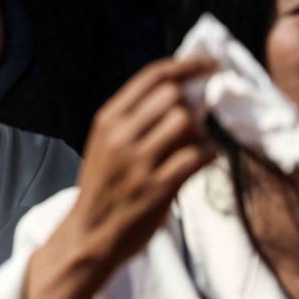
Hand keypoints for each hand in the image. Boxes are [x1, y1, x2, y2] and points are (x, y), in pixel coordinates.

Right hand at [66, 57, 216, 261]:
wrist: (89, 235)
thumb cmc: (103, 186)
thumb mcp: (105, 144)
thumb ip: (134, 120)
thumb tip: (182, 93)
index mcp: (107, 120)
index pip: (151, 77)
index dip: (186, 65)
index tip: (208, 64)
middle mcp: (120, 136)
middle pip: (172, 96)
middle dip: (192, 102)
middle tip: (201, 116)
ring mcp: (138, 163)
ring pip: (185, 123)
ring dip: (200, 131)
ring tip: (197, 144)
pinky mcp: (157, 188)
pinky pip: (197, 156)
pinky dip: (209, 154)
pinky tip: (204, 160)